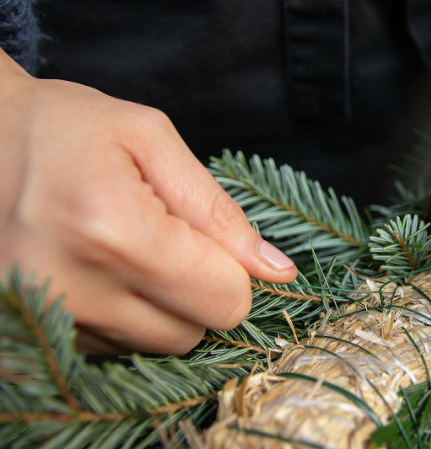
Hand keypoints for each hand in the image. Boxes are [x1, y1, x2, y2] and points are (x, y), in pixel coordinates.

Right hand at [0, 51, 296, 354]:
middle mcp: (72, 288)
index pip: (224, 300)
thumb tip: (278, 270)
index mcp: (112, 228)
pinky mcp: (25, 334)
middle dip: (199, 291)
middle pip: (192, 333)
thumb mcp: (151, 139)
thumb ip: (219, 210)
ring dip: (160, 305)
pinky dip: (122, 316)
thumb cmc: (65, 126)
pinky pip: (111, 348)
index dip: (234, 272)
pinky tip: (98, 270)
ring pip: (153, 346)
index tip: (212, 241)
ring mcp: (42, 318)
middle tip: (167, 239)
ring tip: (123, 248)